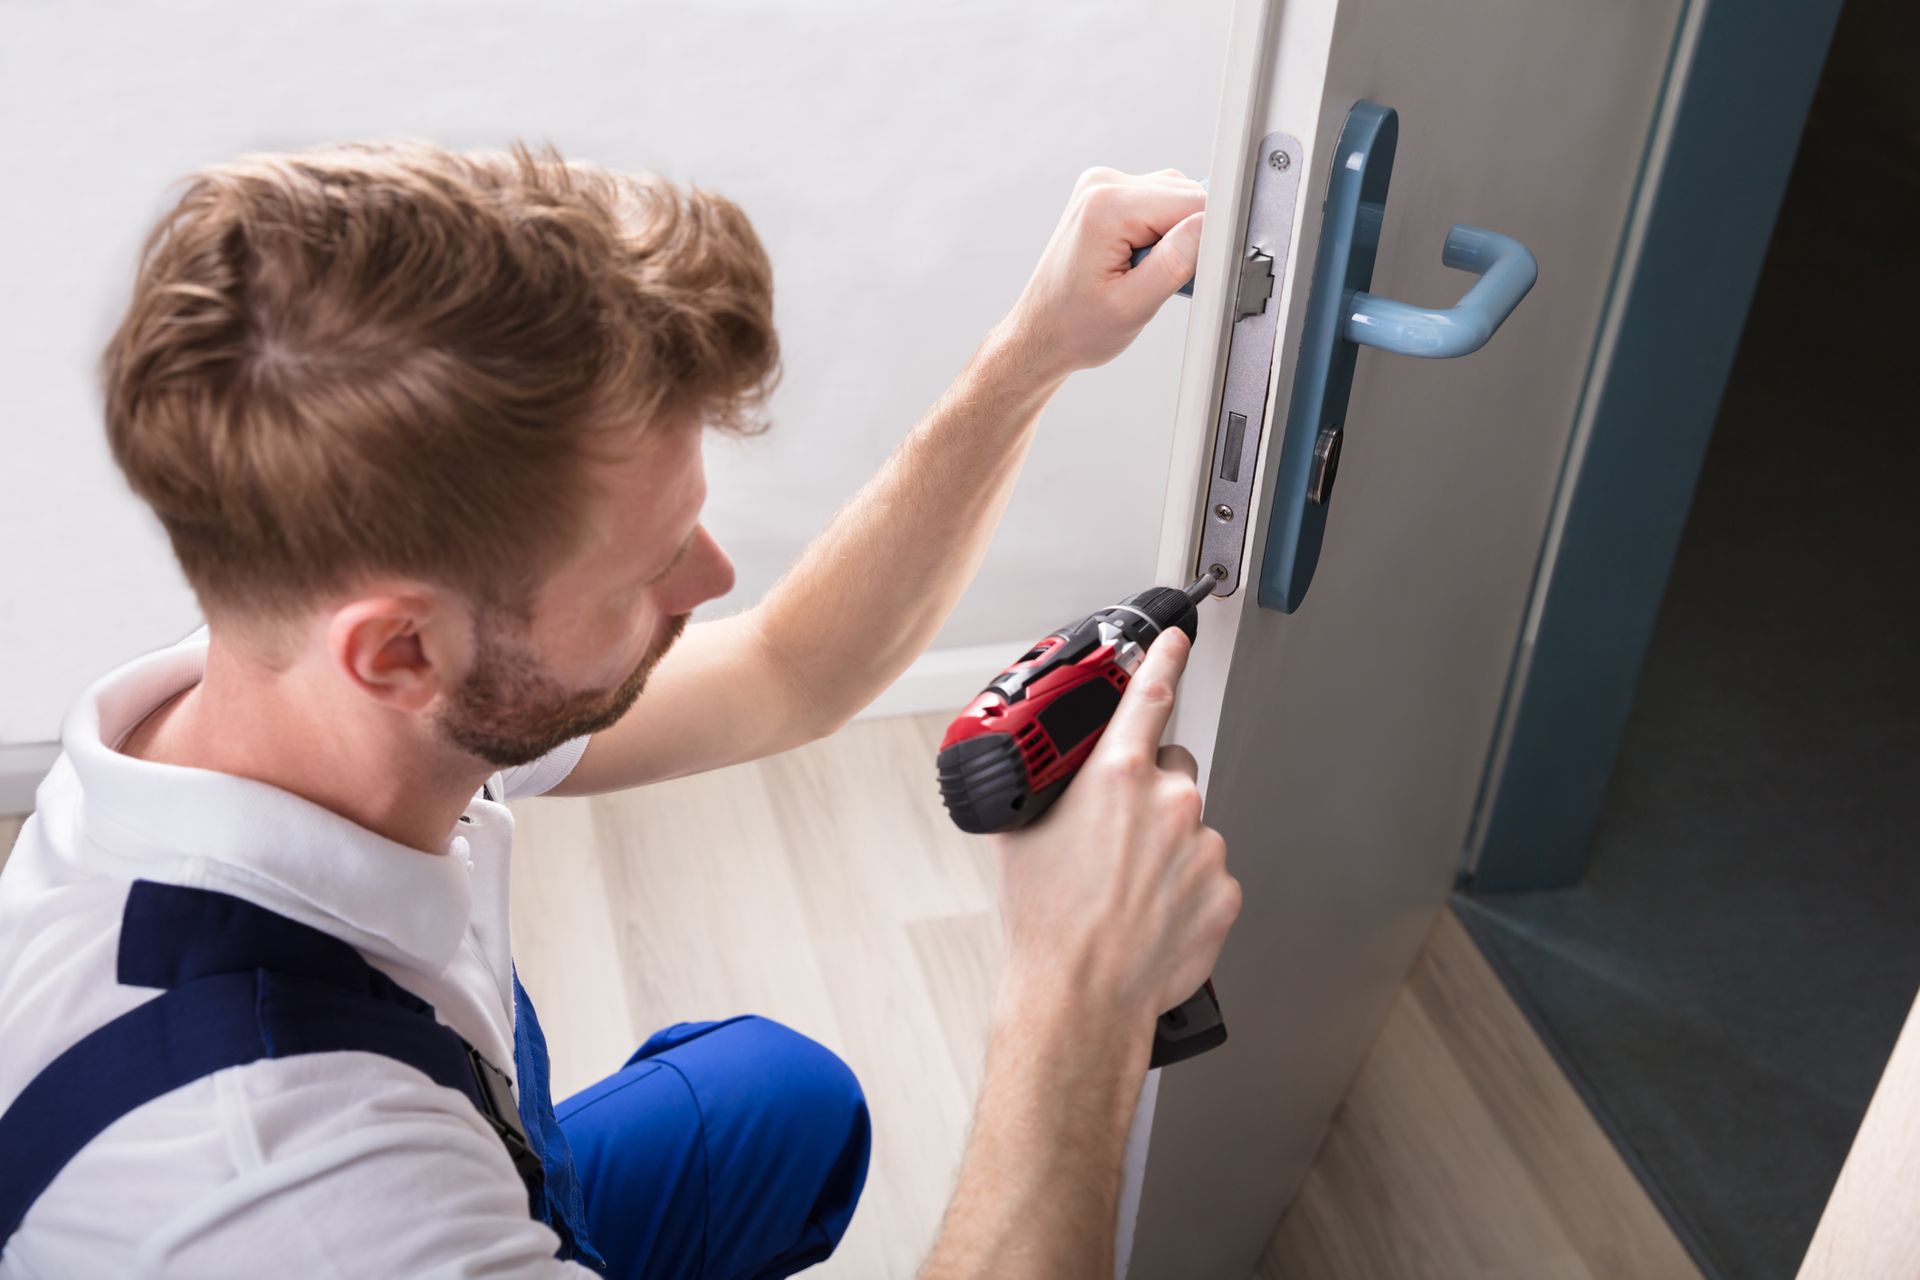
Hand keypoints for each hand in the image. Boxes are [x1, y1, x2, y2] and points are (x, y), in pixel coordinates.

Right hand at [988, 626, 1240, 1038]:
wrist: (1082, 995)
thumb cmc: (1048, 924)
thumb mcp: (1021, 835)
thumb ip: (1046, 790)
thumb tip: (1047, 776)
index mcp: (1116, 777)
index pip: (1150, 696)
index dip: (1165, 660)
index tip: (1176, 641)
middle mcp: (1169, 803)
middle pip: (1174, 771)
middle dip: (1152, 793)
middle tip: (1118, 837)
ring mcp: (1204, 846)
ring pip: (1192, 827)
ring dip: (1169, 846)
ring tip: (1130, 890)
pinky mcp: (1226, 890)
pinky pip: (1209, 873)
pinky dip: (1187, 888)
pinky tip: (1154, 912)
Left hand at [992, 167, 1206, 381]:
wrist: (1041, 333)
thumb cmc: (1075, 327)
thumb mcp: (1134, 306)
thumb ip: (1176, 261)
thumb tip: (1210, 223)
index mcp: (1106, 206)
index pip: (1192, 202)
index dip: (1203, 240)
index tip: (1185, 273)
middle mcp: (1102, 185)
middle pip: (1186, 195)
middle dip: (1187, 238)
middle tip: (1156, 279)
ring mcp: (1102, 186)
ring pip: (1176, 197)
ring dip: (1173, 236)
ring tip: (1142, 271)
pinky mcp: (1106, 195)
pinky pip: (1157, 202)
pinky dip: (1159, 232)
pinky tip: (1138, 259)